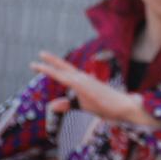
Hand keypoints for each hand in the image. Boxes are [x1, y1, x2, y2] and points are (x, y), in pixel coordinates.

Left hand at [31, 52, 158, 126]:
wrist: (124, 106)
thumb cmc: (106, 106)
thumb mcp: (83, 105)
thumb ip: (68, 104)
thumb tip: (52, 105)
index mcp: (82, 82)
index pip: (65, 73)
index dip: (52, 68)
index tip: (39, 64)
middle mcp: (83, 79)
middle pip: (64, 68)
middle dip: (51, 62)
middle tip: (40, 53)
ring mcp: (85, 82)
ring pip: (64, 73)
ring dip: (50, 68)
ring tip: (36, 64)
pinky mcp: (86, 87)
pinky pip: (68, 80)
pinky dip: (57, 75)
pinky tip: (49, 73)